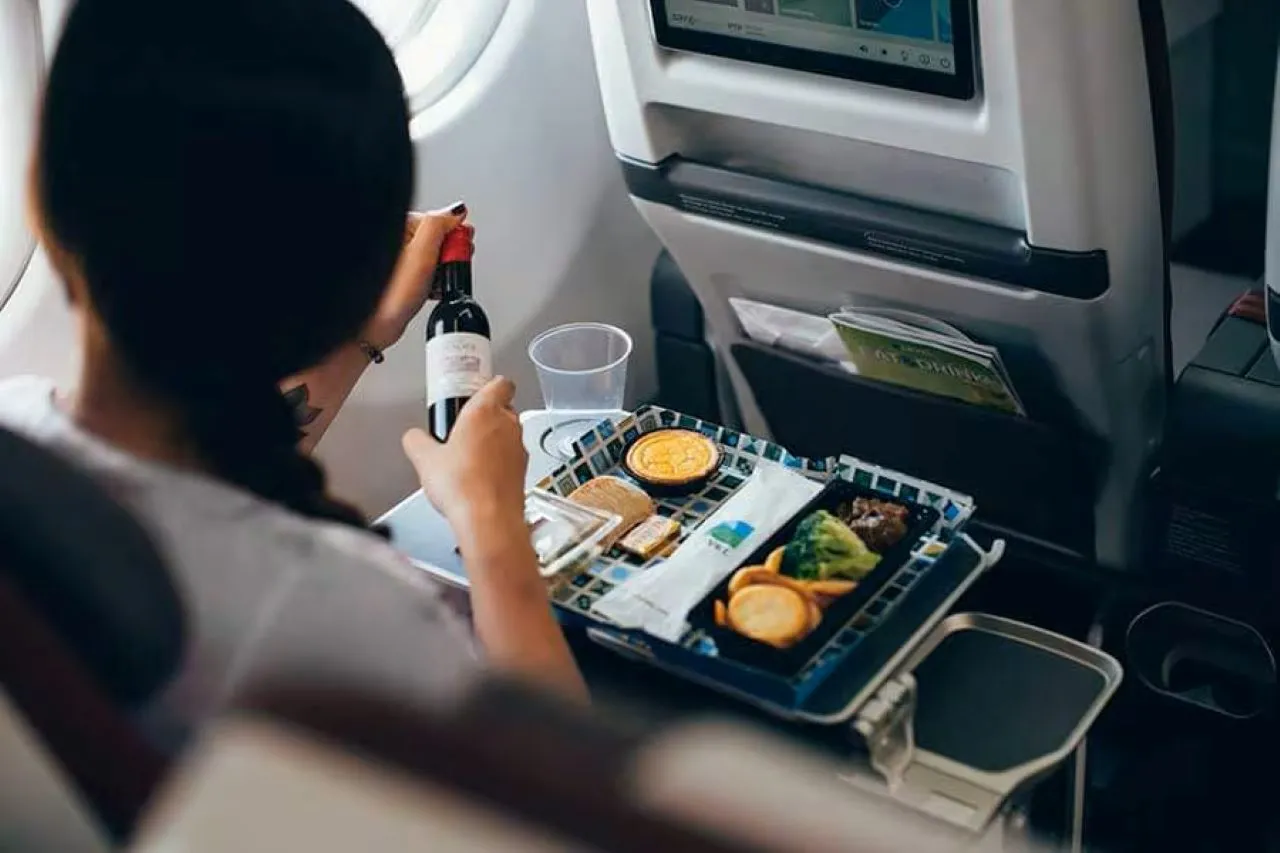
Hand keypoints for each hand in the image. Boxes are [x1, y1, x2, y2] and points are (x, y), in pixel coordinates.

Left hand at [363, 202, 467, 349]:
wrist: (371, 327)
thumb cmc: (389, 295)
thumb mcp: (422, 253)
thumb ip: (440, 225)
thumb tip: (456, 211)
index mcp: (399, 223)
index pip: (439, 220)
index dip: (454, 236)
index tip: (458, 250)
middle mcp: (395, 238)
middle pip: (436, 238)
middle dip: (448, 255)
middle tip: (444, 269)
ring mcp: (397, 258)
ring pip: (431, 257)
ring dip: (441, 271)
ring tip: (435, 284)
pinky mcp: (398, 276)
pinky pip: (423, 272)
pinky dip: (431, 280)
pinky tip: (430, 290)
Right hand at [401, 376, 527, 538]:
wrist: (488, 520)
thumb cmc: (463, 485)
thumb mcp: (424, 459)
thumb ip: (416, 440)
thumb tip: (413, 437)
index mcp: (485, 411)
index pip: (500, 383)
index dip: (489, 385)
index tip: (475, 391)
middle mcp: (508, 426)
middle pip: (504, 409)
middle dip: (486, 417)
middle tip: (464, 429)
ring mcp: (519, 449)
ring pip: (509, 435)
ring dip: (494, 441)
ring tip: (469, 457)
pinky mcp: (523, 472)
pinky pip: (511, 459)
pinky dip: (499, 463)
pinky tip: (479, 478)